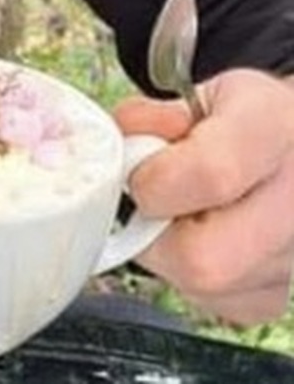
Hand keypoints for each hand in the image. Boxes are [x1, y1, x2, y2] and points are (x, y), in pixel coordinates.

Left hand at [115, 68, 293, 325]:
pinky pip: (218, 304)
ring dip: (168, 253)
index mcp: (272, 129)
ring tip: (177, 213)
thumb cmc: (240, 118)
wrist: (287, 145)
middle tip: (149, 203)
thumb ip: (152, 116)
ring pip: (206, 288)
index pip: (212, 174)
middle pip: (204, 259)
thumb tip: (121, 147)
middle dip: (152, 233)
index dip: (155, 179)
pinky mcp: (279, 292)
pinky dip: (191, 276)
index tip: (137, 170)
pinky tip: (199, 236)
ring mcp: (293, 257)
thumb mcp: (198, 92)